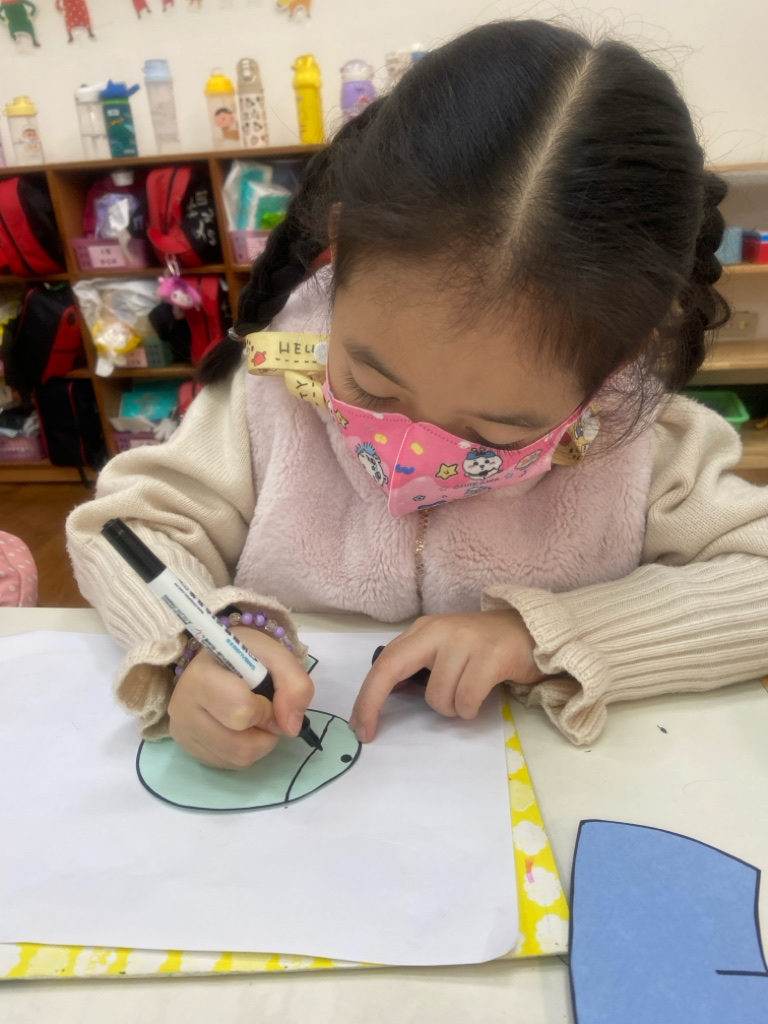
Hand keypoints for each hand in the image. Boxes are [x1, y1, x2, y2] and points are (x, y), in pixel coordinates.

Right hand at [168, 625, 313, 769]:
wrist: (219, 660)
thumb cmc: (245, 655)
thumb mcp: (276, 655)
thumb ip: (294, 684)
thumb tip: (291, 727)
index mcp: (200, 677)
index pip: (241, 711)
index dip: (266, 708)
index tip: (266, 694)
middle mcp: (182, 709)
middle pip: (240, 746)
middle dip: (265, 730)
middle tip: (264, 709)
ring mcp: (183, 734)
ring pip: (238, 759)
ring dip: (260, 743)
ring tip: (254, 718)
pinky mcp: (190, 751)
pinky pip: (230, 764)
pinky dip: (246, 751)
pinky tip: (240, 728)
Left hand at [349, 610, 543, 742]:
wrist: (532, 632)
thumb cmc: (485, 649)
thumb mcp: (446, 652)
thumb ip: (419, 668)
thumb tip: (387, 698)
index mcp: (424, 631)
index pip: (385, 662)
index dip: (366, 696)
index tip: (359, 728)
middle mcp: (439, 630)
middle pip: (392, 668)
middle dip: (374, 704)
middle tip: (371, 733)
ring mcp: (465, 640)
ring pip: (437, 696)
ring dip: (451, 709)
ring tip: (467, 696)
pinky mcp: (491, 654)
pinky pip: (467, 699)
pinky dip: (471, 709)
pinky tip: (482, 697)